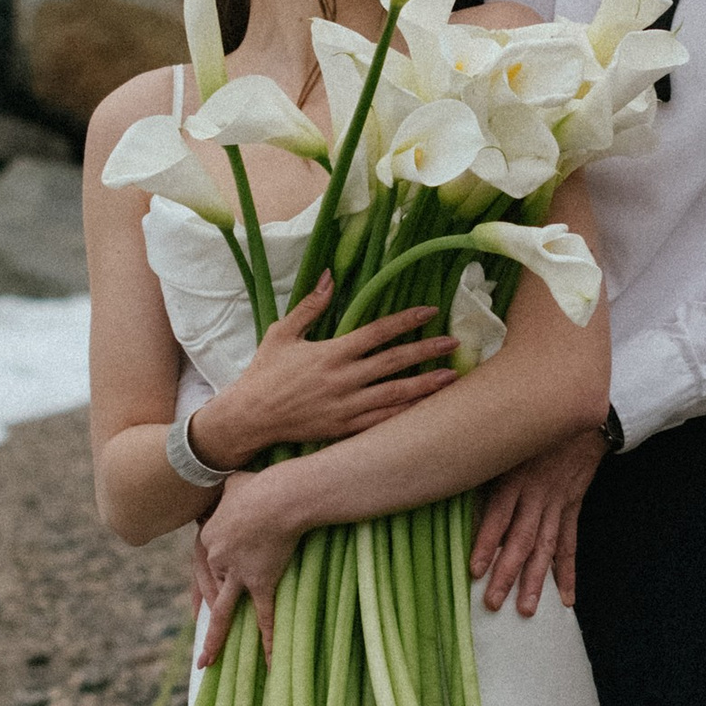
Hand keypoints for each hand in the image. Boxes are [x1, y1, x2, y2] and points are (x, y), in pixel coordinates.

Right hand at [187, 275, 456, 472]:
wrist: (251, 417)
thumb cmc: (265, 373)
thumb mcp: (282, 333)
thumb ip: (310, 306)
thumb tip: (329, 276)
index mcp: (331, 352)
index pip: (377, 332)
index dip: (406, 320)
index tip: (430, 311)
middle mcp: (344, 379)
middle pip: (395, 362)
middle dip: (427, 351)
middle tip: (454, 343)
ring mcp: (346, 406)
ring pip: (395, 394)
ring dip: (426, 384)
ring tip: (452, 376)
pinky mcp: (344, 428)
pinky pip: (382, 422)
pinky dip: (405, 414)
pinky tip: (425, 409)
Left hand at [196, 461, 318, 656]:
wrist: (279, 497)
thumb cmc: (258, 485)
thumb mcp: (234, 483)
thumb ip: (227, 490)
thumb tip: (229, 482)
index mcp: (208, 538)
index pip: (200, 567)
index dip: (199, 590)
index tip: (197, 609)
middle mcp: (217, 559)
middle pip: (210, 591)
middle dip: (208, 616)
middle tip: (203, 640)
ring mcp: (238, 572)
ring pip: (224, 611)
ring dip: (216, 639)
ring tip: (208, 663)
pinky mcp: (261, 581)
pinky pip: (264, 616)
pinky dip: (267, 640)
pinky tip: (267, 663)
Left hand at [470, 426, 605, 617]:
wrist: (583, 415)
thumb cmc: (531, 425)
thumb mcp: (504, 436)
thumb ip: (479, 457)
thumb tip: (440, 468)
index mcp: (515, 477)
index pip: (499, 516)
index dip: (488, 543)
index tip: (475, 569)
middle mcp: (537, 494)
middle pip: (522, 540)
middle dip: (507, 574)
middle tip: (493, 603)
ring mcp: (557, 503)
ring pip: (546, 548)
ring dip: (536, 581)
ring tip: (527, 610)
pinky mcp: (571, 507)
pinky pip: (570, 544)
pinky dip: (568, 572)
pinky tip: (566, 599)